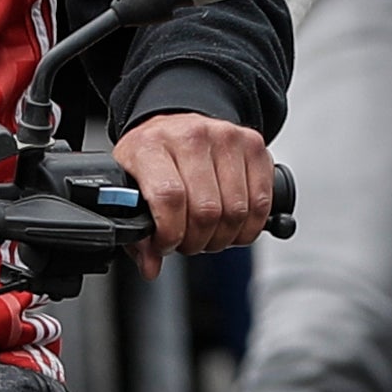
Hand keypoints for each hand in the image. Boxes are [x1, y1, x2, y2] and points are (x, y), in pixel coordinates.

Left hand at [115, 114, 276, 273]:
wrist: (174, 126)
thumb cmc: (152, 158)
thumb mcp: (131, 188)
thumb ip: (137, 232)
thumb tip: (151, 265)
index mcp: (151, 146)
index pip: (170, 197)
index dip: (171, 233)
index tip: (166, 245)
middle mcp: (190, 136)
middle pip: (206, 210)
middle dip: (197, 241)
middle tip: (188, 243)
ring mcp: (225, 137)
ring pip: (236, 211)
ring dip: (223, 237)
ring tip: (208, 234)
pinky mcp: (253, 144)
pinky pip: (260, 202)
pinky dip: (249, 227)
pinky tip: (232, 227)